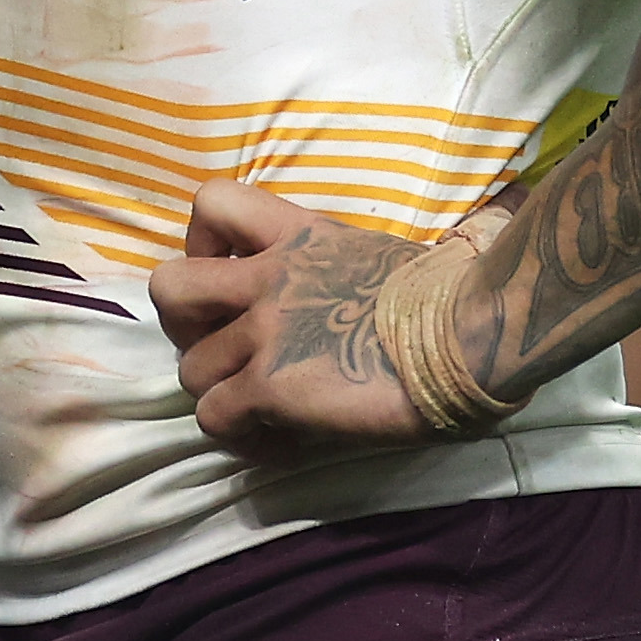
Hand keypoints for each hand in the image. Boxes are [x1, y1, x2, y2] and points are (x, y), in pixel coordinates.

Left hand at [149, 179, 441, 454]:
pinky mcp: (271, 386)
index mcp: (299, 235)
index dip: (203, 243)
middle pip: (168, 287)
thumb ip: (335, 269)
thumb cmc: (451, 296)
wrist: (472, 331)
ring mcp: (265, 332)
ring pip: (188, 370)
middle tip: (227, 348)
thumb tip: (341, 299)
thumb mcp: (377, 256)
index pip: (212, 202)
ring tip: (260, 408)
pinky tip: (280, 438)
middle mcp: (269, 277)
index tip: (230, 273)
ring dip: (220, 392)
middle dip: (186, 326)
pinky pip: (214, 418)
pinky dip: (241, 436)